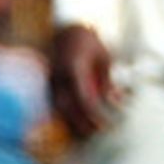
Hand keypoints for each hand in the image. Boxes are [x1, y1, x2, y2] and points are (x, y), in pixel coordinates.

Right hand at [49, 23, 121, 138]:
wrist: (66, 30)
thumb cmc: (89, 43)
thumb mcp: (104, 57)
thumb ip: (107, 80)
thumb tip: (116, 101)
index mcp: (74, 67)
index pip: (83, 97)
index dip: (94, 114)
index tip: (104, 125)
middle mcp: (59, 75)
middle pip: (68, 107)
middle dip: (82, 123)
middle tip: (97, 133)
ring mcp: (51, 79)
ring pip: (59, 107)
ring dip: (72, 121)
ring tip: (88, 132)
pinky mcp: (48, 83)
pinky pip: (54, 103)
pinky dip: (65, 114)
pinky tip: (75, 123)